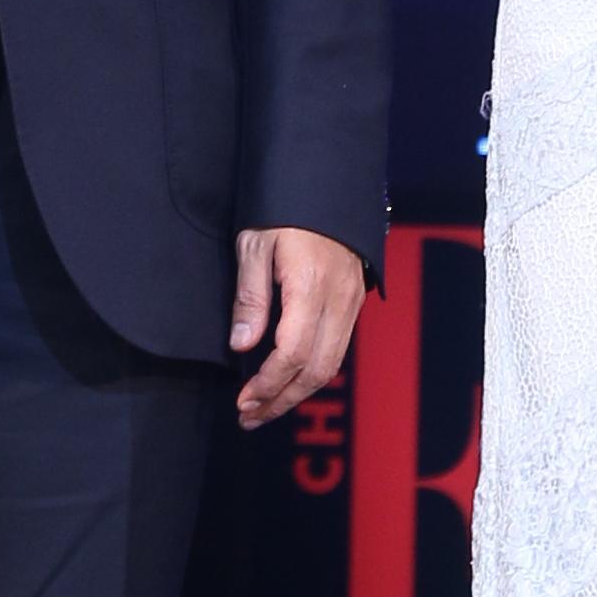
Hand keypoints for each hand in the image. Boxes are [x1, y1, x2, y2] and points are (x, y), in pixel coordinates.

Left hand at [232, 225, 365, 427]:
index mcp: (310, 287)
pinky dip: (312, 371)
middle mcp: (338, 300)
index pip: (292, 354)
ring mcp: (352, 301)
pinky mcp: (354, 299)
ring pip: (330, 364)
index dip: (268, 384)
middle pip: (315, 370)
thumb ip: (251, 296)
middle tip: (250, 416)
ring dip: (297, 392)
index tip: (244, 400)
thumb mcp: (255, 244)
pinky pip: (337, 348)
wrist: (328, 179)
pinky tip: (290, 378)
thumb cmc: (285, 207)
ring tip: (266, 406)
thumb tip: (242, 346)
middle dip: (282, 400)